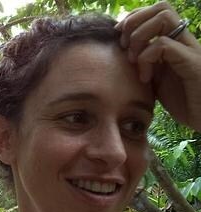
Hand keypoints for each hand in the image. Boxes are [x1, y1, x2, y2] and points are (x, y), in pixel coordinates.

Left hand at [115, 1, 200, 130]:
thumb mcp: (156, 79)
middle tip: (124, 45)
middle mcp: (185, 41)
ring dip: (140, 37)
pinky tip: (144, 77)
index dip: (134, 17)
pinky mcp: (193, 63)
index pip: (156, 11)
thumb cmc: (184, 102)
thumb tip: (119, 53)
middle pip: (162, 7)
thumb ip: (144, 63)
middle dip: (135, 21)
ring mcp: (191, 49)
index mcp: (176, 42)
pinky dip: (146, 58)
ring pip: (164, 18)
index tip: (118, 36)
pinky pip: (164, 44)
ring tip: (133, 60)